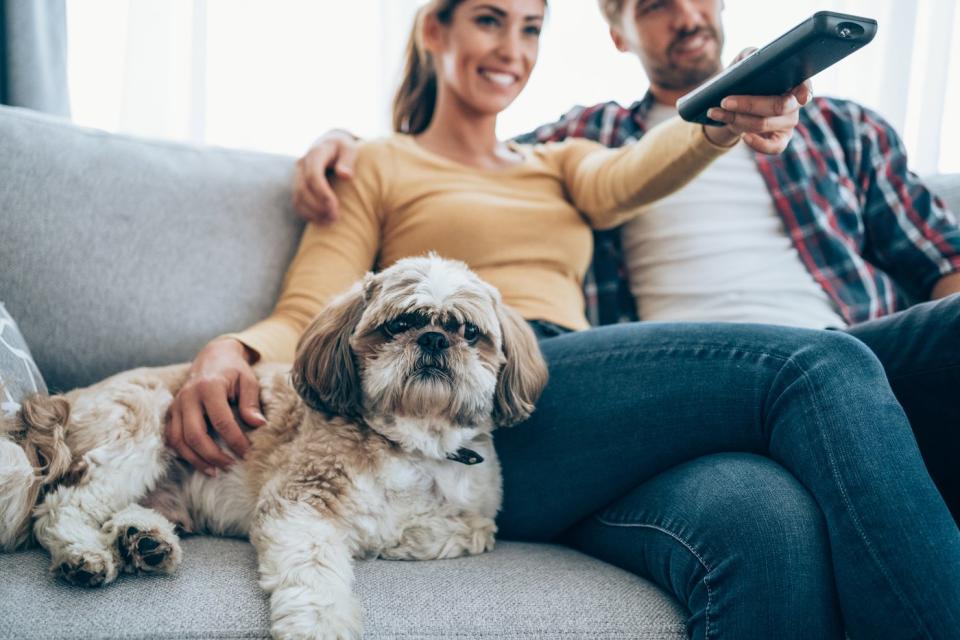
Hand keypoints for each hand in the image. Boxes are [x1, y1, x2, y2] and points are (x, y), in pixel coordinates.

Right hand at [164, 338, 265, 474]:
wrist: (213, 356)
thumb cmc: (234, 370)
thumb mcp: (248, 380)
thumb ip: (251, 402)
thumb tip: (259, 425)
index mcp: (209, 387)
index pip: (221, 421)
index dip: (234, 440)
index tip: (247, 453)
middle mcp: (188, 396)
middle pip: (194, 434)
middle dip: (212, 455)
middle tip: (230, 466)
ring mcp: (176, 405)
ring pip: (178, 440)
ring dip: (195, 459)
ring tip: (214, 471)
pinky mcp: (171, 412)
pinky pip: (171, 437)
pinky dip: (183, 453)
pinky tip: (199, 462)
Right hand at [292, 129, 359, 223]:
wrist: (330, 144)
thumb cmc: (343, 147)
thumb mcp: (349, 148)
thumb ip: (348, 160)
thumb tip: (345, 175)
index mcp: (316, 153)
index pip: (313, 175)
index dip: (322, 193)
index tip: (334, 206)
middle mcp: (303, 164)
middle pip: (303, 189)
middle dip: (318, 206)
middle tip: (335, 217)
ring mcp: (298, 175)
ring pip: (298, 198)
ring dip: (312, 213)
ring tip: (330, 221)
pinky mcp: (298, 185)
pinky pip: (298, 203)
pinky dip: (308, 214)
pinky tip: (322, 221)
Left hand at [702, 47, 812, 153]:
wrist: (730, 104)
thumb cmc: (742, 80)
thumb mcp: (743, 63)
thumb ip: (749, 55)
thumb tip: (749, 58)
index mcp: (791, 82)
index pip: (805, 85)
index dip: (805, 91)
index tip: (800, 97)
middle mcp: (794, 104)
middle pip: (777, 106)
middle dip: (749, 104)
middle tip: (725, 101)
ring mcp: (787, 123)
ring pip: (764, 124)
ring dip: (737, 119)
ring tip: (715, 112)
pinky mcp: (780, 140)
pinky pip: (774, 147)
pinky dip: (758, 144)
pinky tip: (743, 137)